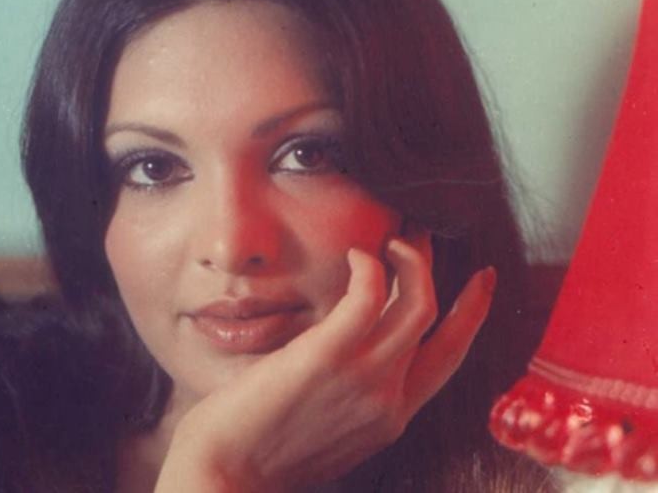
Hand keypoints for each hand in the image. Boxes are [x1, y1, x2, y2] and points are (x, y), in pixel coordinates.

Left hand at [156, 237, 496, 491]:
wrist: (227, 477)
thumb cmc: (263, 452)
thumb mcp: (329, 429)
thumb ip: (352, 395)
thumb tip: (346, 354)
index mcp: (390, 417)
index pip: (448, 358)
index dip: (470, 315)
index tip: (479, 283)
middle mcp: (389, 397)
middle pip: (436, 322)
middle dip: (436, 270)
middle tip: (424, 237)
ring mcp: (364, 377)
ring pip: (416, 304)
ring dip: (412, 259)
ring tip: (393, 237)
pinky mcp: (328, 356)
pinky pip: (368, 296)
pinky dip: (371, 267)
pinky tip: (357, 254)